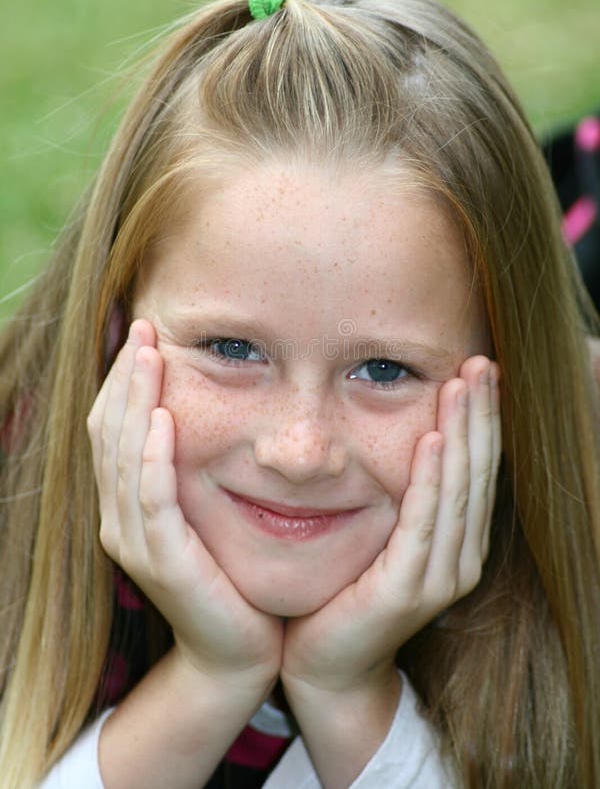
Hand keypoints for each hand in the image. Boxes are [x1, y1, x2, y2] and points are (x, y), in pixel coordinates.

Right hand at [87, 319, 282, 693]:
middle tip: (143, 327)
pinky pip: (151, 498)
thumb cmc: (227, 574)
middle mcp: (117, 519)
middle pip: (108, 433)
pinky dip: (153, 455)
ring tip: (150, 355)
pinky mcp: (162, 559)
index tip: (141, 334)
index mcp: (124, 505)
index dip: (120, 381)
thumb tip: (200, 409)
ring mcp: (133, 541)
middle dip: (124, 377)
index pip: (111, 429)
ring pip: (123, 456)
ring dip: (135, 401)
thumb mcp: (204, 511)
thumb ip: (191, 469)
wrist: (237, 649)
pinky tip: (164, 418)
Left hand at [280, 355, 500, 699]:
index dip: (483, 421)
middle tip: (482, 364)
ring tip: (463, 384)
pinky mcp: (407, 588)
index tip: (482, 372)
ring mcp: (439, 577)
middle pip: (476, 473)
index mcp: (457, 544)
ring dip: (461, 433)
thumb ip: (404, 499)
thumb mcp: (383, 536)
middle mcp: (460, 559)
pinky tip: (431, 438)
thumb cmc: (347, 592)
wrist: (326, 665)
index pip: (477, 470)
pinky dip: (429, 478)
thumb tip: (410, 437)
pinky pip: (422, 522)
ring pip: (457, 490)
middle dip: (481, 415)